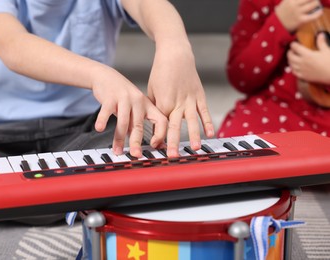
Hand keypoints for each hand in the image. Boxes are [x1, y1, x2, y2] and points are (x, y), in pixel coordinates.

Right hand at [92, 66, 167, 157]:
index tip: (154, 146)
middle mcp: (138, 101)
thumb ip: (138, 124)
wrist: (106, 76)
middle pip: (139, 125)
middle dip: (137, 142)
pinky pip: (107, 111)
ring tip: (117, 150)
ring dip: (119, 138)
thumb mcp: (134, 108)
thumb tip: (145, 144)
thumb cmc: (122, 96)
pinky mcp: (110, 97)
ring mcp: (124, 98)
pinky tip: (100, 129)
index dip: (160, 134)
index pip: (161, 120)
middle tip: (136, 154)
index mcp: (147, 105)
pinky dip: (103, 121)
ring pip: (123, 122)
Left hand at [147, 42, 213, 156]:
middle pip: (175, 126)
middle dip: (173, 142)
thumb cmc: (160, 73)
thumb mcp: (150, 90)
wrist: (175, 54)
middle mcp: (177, 103)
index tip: (155, 148)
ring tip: (195, 148)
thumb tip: (151, 125)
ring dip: (194, 135)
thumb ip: (153, 109)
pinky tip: (211, 134)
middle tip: (173, 156)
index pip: (160, 125)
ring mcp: (190, 100)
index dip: (158, 137)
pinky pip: (204, 111)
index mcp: (163, 102)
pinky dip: (208, 123)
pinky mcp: (200, 95)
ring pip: (193, 121)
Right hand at [275, 0, 322, 31]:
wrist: (275, 26)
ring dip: (316, 4)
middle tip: (313, 1)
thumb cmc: (281, 14)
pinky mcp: (300, 20)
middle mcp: (294, 4)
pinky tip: (319, 12)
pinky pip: (313, 16)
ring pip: (313, 4)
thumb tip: (303, 0)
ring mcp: (297, 12)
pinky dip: (317, 14)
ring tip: (315, 5)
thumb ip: (293, 0)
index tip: (308, 0)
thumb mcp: (284, 2)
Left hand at [288, 33, 329, 83]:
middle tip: (291, 50)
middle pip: (290, 56)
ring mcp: (302, 70)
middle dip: (289, 52)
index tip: (293, 43)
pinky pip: (294, 72)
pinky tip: (294, 67)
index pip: (296, 48)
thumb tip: (320, 34)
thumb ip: (321, 43)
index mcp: (308, 55)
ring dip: (289, 60)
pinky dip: (292, 68)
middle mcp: (302, 62)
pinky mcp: (303, 76)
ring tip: (291, 57)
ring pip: (291, 64)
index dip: (293, 45)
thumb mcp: (327, 50)